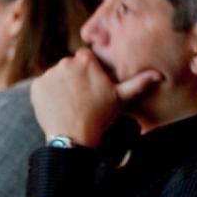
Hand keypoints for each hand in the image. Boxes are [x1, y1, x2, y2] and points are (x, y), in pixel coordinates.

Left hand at [30, 48, 160, 147]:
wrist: (73, 137)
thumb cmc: (100, 117)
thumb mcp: (121, 99)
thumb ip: (138, 83)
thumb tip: (159, 75)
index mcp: (85, 60)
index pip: (87, 60)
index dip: (91, 74)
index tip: (94, 89)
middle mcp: (65, 62)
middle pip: (71, 67)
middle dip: (76, 79)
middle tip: (83, 100)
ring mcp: (49, 74)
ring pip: (58, 77)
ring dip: (62, 87)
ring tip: (71, 105)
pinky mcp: (36, 86)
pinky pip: (44, 87)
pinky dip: (49, 96)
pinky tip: (60, 108)